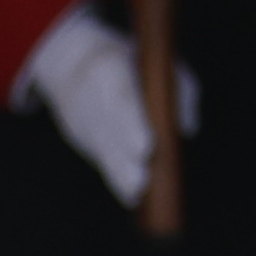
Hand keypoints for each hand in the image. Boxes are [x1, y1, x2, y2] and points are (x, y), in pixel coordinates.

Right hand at [20, 2, 202, 205]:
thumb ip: (178, 87)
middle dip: (125, 158)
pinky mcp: (79, 136)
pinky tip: (131, 196)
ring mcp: (81, 119)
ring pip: (101, 150)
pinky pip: (99, 158)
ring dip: (119, 175)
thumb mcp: (155, 60)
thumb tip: (187, 129)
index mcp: (108, 70)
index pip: (121, 100)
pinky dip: (115, 177)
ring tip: (136, 195)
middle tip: (141, 183)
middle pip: (108, 132)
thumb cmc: (127, 60)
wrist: (68, 59)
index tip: (146, 149)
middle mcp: (90, 97)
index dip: (132, 126)